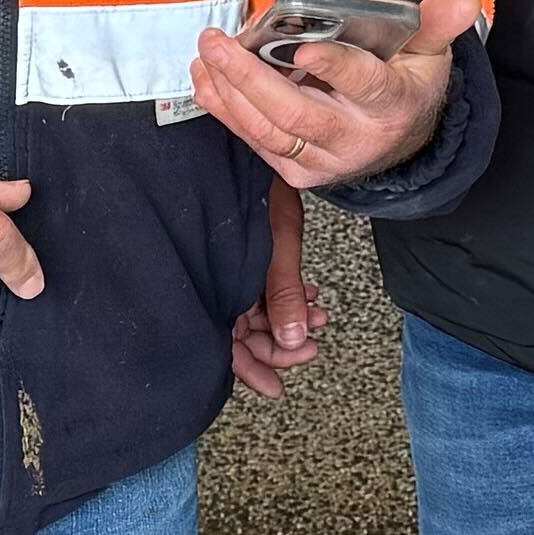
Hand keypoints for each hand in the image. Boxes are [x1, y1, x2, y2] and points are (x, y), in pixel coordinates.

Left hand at [185, 0, 470, 190]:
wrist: (400, 141)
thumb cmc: (408, 84)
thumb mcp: (429, 50)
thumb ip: (437, 23)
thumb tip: (463, 2)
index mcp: (392, 106)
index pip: (364, 85)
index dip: (335, 68)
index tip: (306, 48)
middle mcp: (355, 141)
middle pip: (297, 114)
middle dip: (251, 78)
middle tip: (219, 43)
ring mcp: (322, 162)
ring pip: (268, 132)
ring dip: (229, 93)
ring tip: (207, 55)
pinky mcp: (296, 170)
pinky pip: (255, 141)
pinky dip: (225, 110)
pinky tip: (206, 79)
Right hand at [227, 189, 323, 396]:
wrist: (249, 148)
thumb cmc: (256, 186)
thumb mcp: (276, 243)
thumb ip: (283, 293)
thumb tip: (293, 340)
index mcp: (215, 284)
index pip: (225, 345)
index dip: (250, 369)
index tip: (277, 386)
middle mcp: (218, 281)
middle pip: (244, 333)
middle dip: (280, 343)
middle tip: (311, 348)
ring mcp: (232, 270)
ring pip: (258, 312)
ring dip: (291, 317)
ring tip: (318, 315)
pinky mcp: (245, 256)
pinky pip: (263, 288)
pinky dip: (289, 295)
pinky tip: (309, 293)